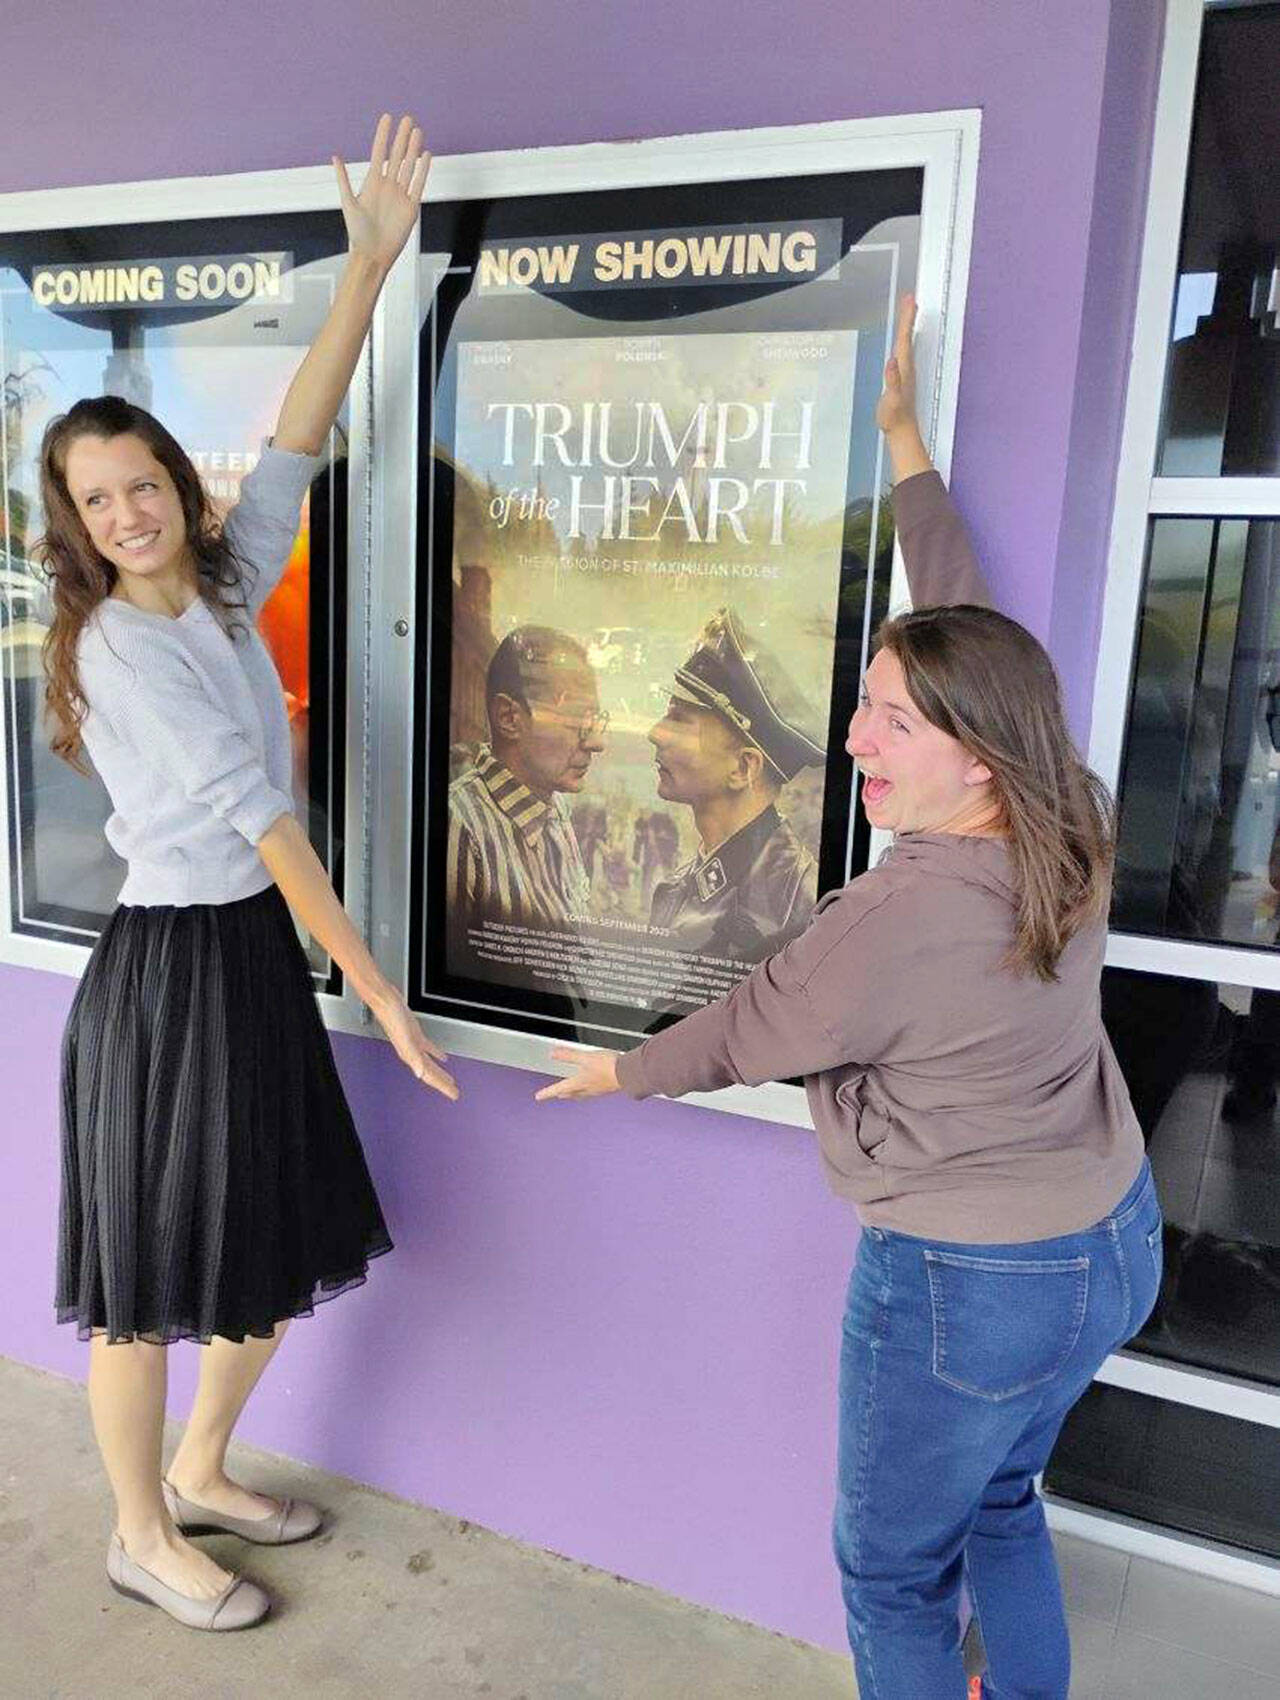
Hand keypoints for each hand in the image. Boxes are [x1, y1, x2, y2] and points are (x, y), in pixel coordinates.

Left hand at [334, 113, 430, 272]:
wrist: (373, 254)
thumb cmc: (358, 233)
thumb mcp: (348, 203)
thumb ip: (344, 179)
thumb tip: (335, 157)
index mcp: (372, 182)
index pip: (379, 152)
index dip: (383, 135)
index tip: (387, 118)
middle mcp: (387, 186)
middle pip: (397, 155)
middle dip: (402, 137)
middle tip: (408, 119)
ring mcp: (400, 195)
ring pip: (409, 166)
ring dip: (413, 149)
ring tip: (418, 132)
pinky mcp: (411, 207)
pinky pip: (418, 184)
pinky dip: (423, 170)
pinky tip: (426, 156)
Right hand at [374, 989, 458, 1099]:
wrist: (386, 1001)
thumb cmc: (392, 1018)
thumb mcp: (406, 1039)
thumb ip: (413, 1057)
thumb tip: (420, 1073)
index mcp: (411, 1056)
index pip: (429, 1076)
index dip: (442, 1087)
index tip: (453, 1094)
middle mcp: (412, 1053)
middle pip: (431, 1073)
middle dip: (443, 1083)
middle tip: (454, 1092)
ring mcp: (414, 1044)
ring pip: (430, 1063)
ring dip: (440, 1072)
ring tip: (449, 1080)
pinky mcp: (415, 1034)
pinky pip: (428, 1048)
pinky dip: (436, 1054)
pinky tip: (442, 1057)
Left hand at [534, 1046, 620, 1101]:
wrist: (628, 1073)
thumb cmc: (609, 1066)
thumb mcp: (585, 1056)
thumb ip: (569, 1055)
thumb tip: (554, 1054)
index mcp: (579, 1083)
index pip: (559, 1089)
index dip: (548, 1092)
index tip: (539, 1096)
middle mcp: (587, 1089)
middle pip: (570, 1094)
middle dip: (561, 1094)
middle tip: (555, 1094)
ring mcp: (597, 1090)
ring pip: (581, 1095)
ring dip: (574, 1094)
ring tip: (570, 1093)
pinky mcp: (607, 1088)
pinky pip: (592, 1092)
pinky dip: (587, 1091)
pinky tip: (591, 1087)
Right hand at [875, 293, 918, 435]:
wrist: (901, 430)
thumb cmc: (894, 417)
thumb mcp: (891, 401)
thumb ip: (892, 381)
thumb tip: (891, 361)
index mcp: (903, 368)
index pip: (905, 339)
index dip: (906, 320)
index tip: (909, 301)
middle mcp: (906, 367)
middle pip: (907, 336)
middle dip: (908, 316)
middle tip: (910, 298)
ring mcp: (905, 371)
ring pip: (907, 342)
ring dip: (907, 326)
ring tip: (908, 311)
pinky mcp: (902, 376)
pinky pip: (903, 352)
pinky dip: (902, 340)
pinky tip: (900, 339)